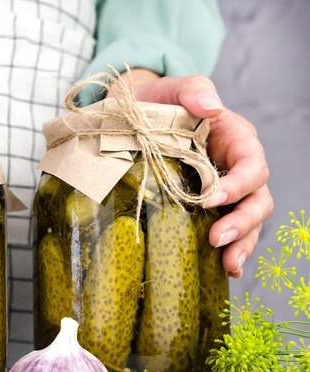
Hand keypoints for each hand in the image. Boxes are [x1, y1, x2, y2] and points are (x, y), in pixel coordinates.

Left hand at [125, 69, 273, 277]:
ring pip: (248, 219)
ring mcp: (223, 188)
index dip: (239, 184)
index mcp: (234, 137)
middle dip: (243, 222)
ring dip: (241, 243)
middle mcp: (234, 166)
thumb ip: (193, 90)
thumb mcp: (170, 88)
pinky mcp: (206, 206)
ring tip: (228, 265)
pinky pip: (227, 228)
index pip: (251, 163)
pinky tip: (224, 268)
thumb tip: (213, 107)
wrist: (130, 114)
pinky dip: (229, 249)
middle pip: (257, 198)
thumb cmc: (153, 101)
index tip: (211, 198)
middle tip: (216, 239)